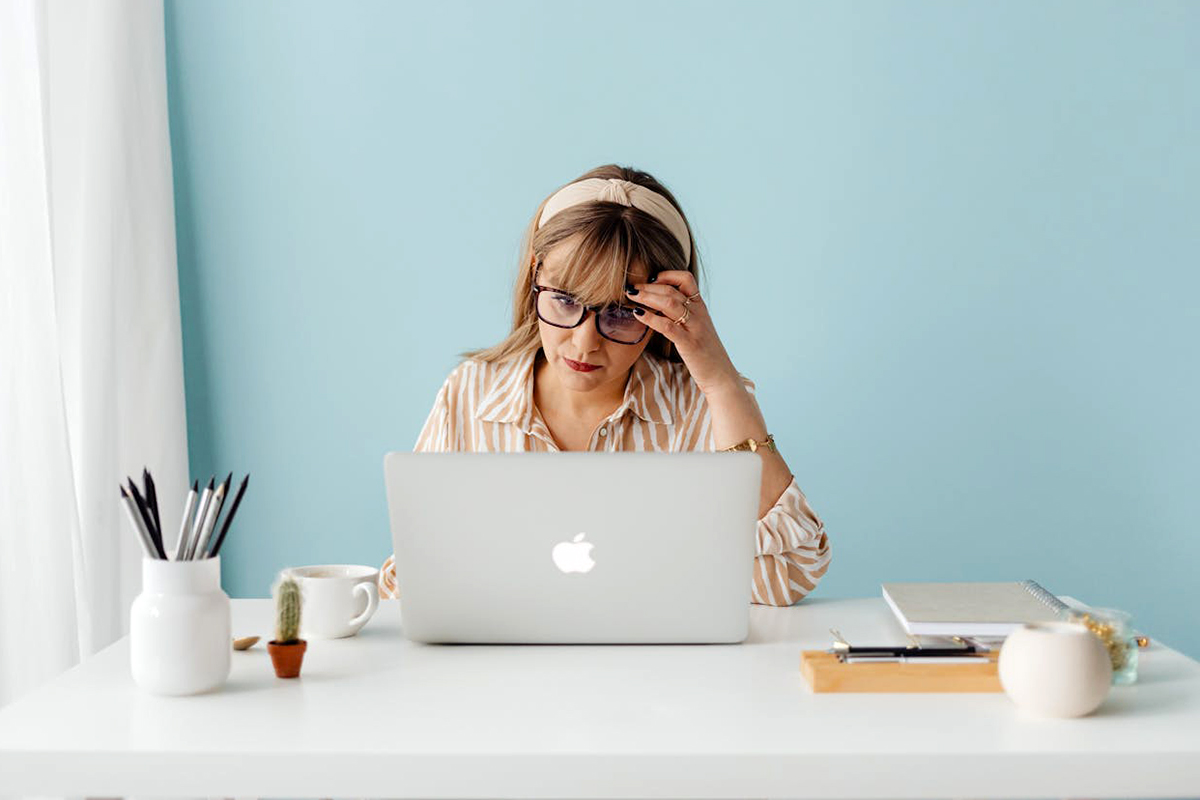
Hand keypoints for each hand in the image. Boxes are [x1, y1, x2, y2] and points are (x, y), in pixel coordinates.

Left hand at [626, 270, 741, 396]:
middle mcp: (698, 313)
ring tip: (631, 296)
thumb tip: (658, 306)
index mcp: (700, 307)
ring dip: (647, 297)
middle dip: (648, 286)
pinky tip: (638, 314)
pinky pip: (667, 326)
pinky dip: (651, 318)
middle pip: (672, 290)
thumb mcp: (696, 328)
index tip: (650, 280)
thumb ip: (682, 315)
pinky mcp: (689, 343)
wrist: (721, 375)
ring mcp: (695, 327)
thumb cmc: (705, 352)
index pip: (686, 279)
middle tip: (631, 288)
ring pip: (669, 303)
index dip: (666, 275)